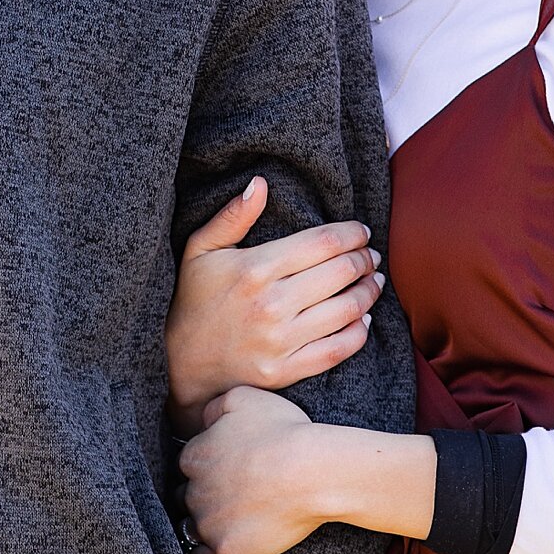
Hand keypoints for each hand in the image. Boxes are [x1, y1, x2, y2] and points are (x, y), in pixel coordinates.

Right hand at [165, 178, 382, 429]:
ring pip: (348, 310)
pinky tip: (364, 319)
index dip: (351, 233)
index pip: (322, 242)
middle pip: (341, 273)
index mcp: (255, 268)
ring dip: (369, 292)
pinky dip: (360, 332)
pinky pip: (338, 349)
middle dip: (364, 259)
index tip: (361, 232)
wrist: (179, 364)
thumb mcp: (201, 249)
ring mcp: (280, 341)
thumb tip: (260, 183)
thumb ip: (233, 216)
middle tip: (370, 256)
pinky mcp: (285, 370)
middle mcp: (271, 304)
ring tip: (373, 281)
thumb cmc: (193, 299)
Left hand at [180, 388, 328, 553]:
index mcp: (194, 456)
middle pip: (188, 496)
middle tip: (233, 495)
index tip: (227, 470)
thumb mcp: (245, 398)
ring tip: (232, 521)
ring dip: (206, 524)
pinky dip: (210, 553)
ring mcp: (208, 523)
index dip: (207, 467)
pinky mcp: (225, 550)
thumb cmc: (284, 431)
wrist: (312, 473)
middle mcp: (193, 491)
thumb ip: (215, 406)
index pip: (188, 465)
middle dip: (205, 495)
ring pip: (193, 527)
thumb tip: (205, 420)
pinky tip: (225, 544)